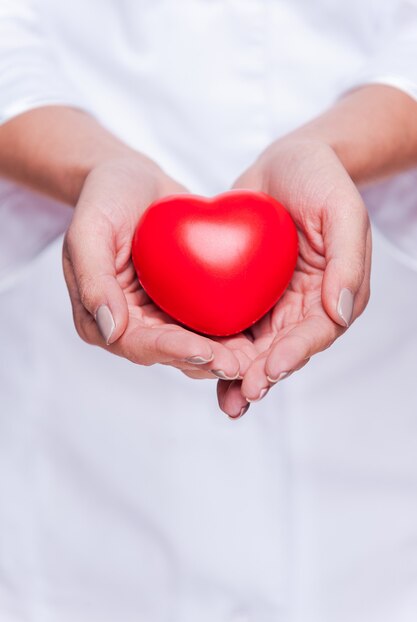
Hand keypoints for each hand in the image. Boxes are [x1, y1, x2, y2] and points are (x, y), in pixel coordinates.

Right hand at [63, 155, 245, 378]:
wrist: (133, 180)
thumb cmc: (105, 197)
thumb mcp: (90, 229)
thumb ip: (94, 279)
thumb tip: (110, 330)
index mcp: (99, 316)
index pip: (136, 343)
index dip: (170, 350)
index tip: (202, 350)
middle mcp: (131, 323)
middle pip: (168, 352)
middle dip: (203, 361)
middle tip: (237, 365)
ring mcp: (159, 314)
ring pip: (192, 345)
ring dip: (220, 356)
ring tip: (251, 360)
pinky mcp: (183, 301)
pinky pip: (207, 320)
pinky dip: (229, 331)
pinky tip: (258, 336)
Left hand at [218, 138, 370, 417]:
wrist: (284, 163)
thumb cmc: (319, 179)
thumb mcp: (342, 210)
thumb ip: (347, 260)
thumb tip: (340, 312)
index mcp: (333, 293)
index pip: (316, 331)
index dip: (296, 353)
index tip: (272, 369)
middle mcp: (304, 305)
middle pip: (285, 349)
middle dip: (266, 374)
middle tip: (244, 393)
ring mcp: (273, 302)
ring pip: (258, 347)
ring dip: (243, 375)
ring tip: (227, 400)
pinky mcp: (245, 294)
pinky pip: (232, 325)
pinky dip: (219, 347)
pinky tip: (199, 366)